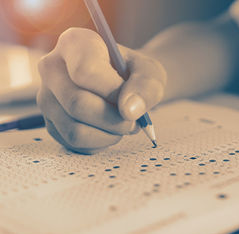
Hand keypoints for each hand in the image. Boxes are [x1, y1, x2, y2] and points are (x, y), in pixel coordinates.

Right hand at [37, 27, 166, 153]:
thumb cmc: (135, 74)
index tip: (130, 99)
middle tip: (134, 122)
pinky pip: (74, 144)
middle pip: (77, 104)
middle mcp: (52, 67)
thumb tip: (129, 111)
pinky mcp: (50, 123)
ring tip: (122, 124)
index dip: (112, 91)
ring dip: (108, 135)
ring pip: (74, 130)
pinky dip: (100, 144)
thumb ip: (146, 87)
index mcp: (75, 42)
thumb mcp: (151, 73)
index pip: (85, 71)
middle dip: (114, 120)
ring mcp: (47, 97)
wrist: (125, 86)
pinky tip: (109, 130)